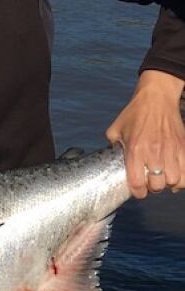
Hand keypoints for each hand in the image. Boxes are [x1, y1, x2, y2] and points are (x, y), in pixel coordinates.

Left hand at [105, 69, 184, 197]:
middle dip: (153, 188)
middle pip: (158, 185)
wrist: (156, 98)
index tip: (137, 191)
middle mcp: (154, 152)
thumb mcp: (115, 129)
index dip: (137, 192)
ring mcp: (171, 150)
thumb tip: (111, 159)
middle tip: (150, 182)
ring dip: (168, 182)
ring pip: (174, 181)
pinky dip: (182, 177)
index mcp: (134, 150)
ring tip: (162, 177)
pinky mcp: (183, 146)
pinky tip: (175, 174)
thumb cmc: (134, 113)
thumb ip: (113, 147)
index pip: (137, 182)